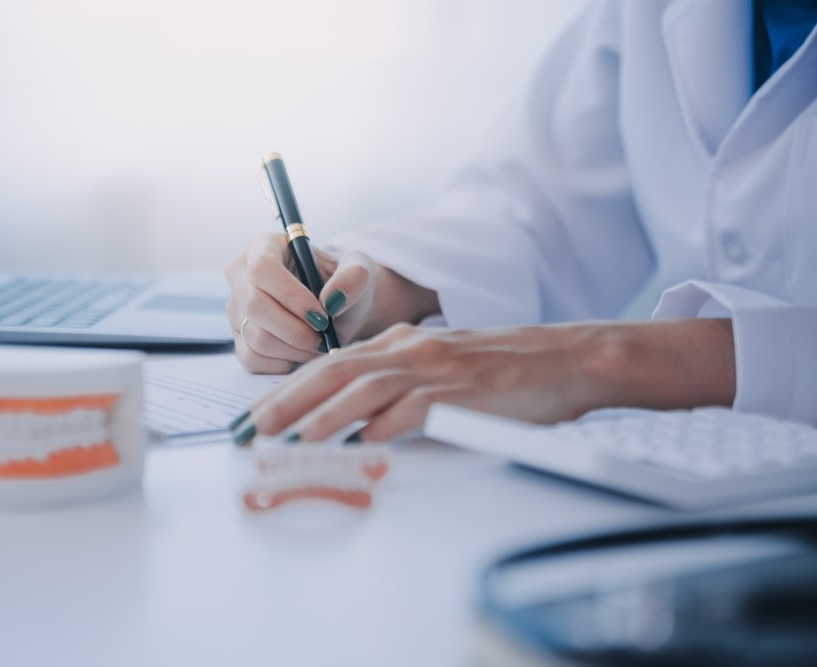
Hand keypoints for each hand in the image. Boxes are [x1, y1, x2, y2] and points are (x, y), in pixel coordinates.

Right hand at [225, 232, 434, 373]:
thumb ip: (354, 278)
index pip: (262, 269)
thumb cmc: (343, 282)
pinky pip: (252, 359)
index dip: (291, 296)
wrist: (337, 309)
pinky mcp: (238, 338)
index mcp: (263, 246)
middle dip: (295, 330)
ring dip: (294, 349)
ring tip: (319, 345)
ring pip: (255, 337)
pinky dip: (283, 363)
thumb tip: (331, 300)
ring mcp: (236, 309)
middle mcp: (240, 275)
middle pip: (254, 305)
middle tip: (324, 338)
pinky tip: (303, 353)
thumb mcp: (359, 270)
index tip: (321, 316)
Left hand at [232, 319, 736, 442]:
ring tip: (292, 438)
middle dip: (288, 401)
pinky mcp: (463, 391)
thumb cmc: (500, 367)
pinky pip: (416, 407)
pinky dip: (386, 424)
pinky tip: (363, 442)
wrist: (563, 357)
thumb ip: (396, 384)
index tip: (257, 416)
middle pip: (334, 372)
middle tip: (253, 428)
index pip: (329, 364)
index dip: (287, 389)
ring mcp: (434, 368)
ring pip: (365, 386)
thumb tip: (357, 422)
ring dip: (325, 414)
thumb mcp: (438, 364)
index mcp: (398, 343)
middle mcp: (408, 350)